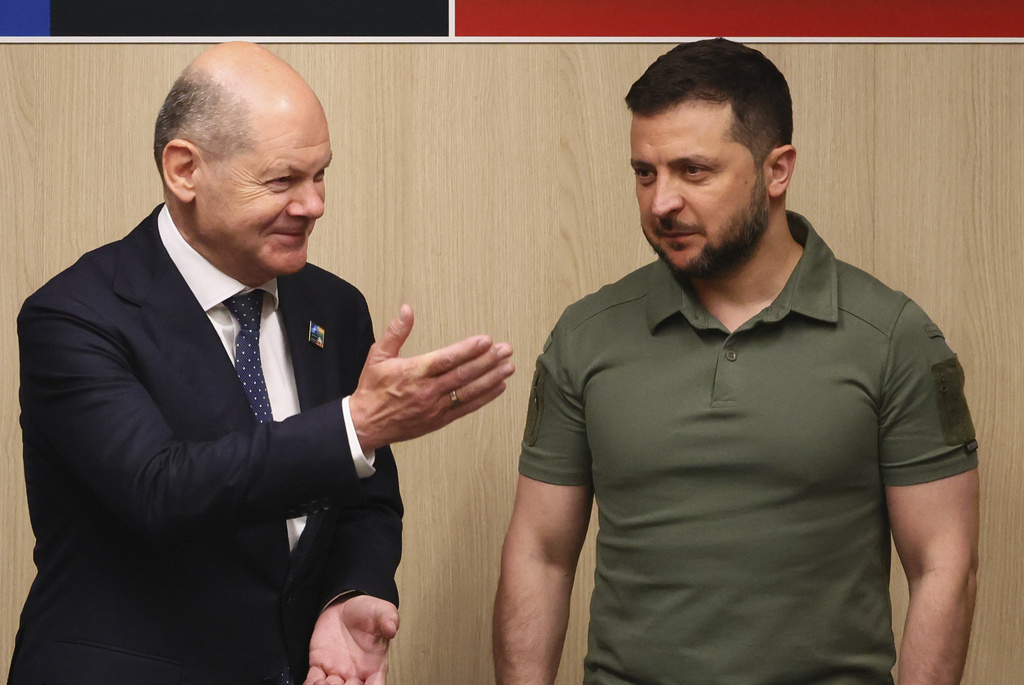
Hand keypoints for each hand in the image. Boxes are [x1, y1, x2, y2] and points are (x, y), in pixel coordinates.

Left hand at [304, 595, 399, 684]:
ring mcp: (337, 672)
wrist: (344, 606)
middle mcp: (356, 674)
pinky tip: (314, 681)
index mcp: (374, 666)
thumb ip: (388, 618)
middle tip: (339, 682)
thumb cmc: (366, 612)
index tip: (360, 682)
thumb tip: (392, 628)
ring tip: (323, 682)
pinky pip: (313, 682)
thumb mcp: (381, 610)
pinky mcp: (320, 666)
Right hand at [349, 304, 514, 452]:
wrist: (365, 425)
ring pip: (469, 391)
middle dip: (487, 361)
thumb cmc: (372, 389)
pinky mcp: (439, 420)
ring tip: (508, 367)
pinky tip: (499, 387)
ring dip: (491, 378)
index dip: (468, 350)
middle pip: (463, 374)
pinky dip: (484, 398)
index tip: (486, 341)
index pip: (447, 359)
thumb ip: (396, 332)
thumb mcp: (378, 356)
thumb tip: (407, 310)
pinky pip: (466, 408)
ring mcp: (435, 407)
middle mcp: (427, 390)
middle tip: (506, 350)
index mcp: (413, 372)